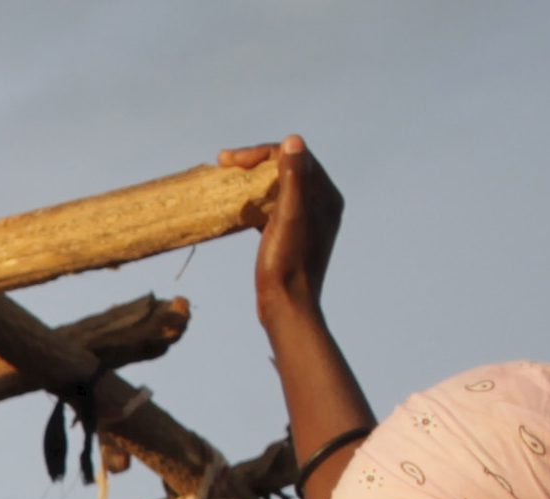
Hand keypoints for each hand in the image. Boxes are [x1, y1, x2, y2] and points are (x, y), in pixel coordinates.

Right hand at [229, 137, 336, 319]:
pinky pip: (273, 207)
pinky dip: (255, 201)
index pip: (294, 157)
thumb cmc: (287, 265)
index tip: (229, 160)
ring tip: (226, 179)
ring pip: (277, 187)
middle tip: (223, 162)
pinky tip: (236, 206)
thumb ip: (293, 178)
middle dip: (255, 164)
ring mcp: (307, 219)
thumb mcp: (289, 217)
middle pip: (286, 169)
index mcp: (325, 196)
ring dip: (252, 181)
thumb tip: (292, 141)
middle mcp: (321, 203)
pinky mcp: (292, 235)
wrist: (287, 307)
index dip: (261, 153)